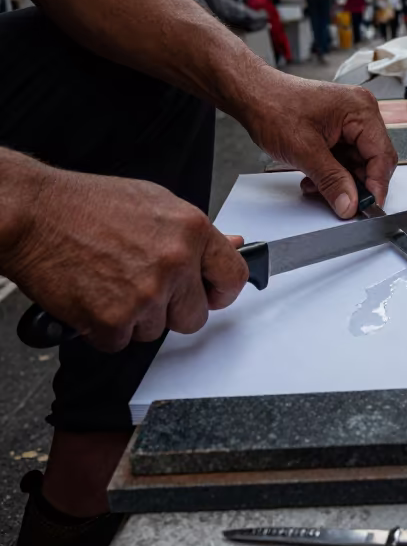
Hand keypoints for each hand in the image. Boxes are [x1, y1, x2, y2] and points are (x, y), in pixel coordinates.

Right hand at [4, 167, 247, 351]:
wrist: (35, 215)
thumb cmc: (86, 206)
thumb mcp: (153, 203)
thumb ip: (192, 234)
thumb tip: (230, 245)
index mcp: (191, 230)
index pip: (232, 277)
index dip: (220, 292)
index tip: (209, 295)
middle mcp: (175, 262)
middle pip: (194, 317)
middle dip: (170, 310)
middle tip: (140, 286)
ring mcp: (146, 294)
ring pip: (155, 332)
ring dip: (133, 318)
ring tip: (109, 281)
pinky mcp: (114, 320)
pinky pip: (121, 343)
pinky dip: (104, 328)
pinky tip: (93, 296)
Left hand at [244, 75, 396, 216]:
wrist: (252, 95)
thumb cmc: (274, 107)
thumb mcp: (304, 151)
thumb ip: (332, 180)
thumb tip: (350, 204)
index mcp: (360, 110)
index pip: (382, 155)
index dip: (376, 185)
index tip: (367, 207)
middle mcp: (360, 113)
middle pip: (373, 161)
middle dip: (355, 184)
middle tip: (342, 204)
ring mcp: (349, 121)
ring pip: (357, 163)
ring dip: (340, 181)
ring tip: (317, 187)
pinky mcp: (337, 128)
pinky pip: (344, 158)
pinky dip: (331, 172)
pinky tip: (313, 179)